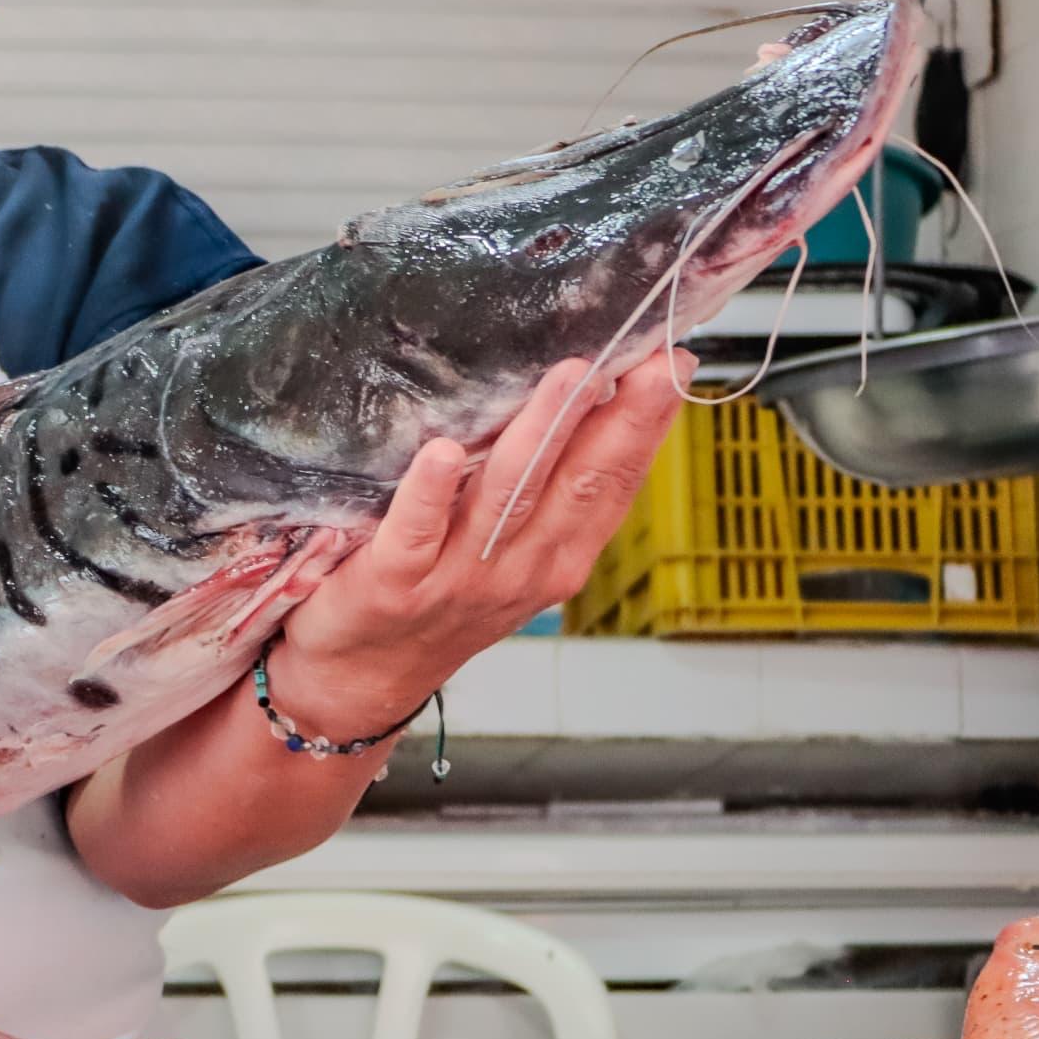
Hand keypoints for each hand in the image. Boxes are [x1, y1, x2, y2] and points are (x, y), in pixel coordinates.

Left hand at [269, 352, 691, 738]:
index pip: (616, 483)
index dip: (648, 424)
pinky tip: (441, 452)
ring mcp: (461, 576)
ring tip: (570, 377)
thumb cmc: (438, 599)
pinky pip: (416, 532)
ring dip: (542, 433)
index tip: (673, 362)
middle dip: (619, 420)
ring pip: (509, 496)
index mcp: (559, 556)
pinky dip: (429, 492)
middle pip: (580, 484)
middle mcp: (521, 567)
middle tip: (646, 360)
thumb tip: (588, 394)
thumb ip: (551, 488)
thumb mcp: (516, 550)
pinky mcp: (395, 582)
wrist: (365, 677)